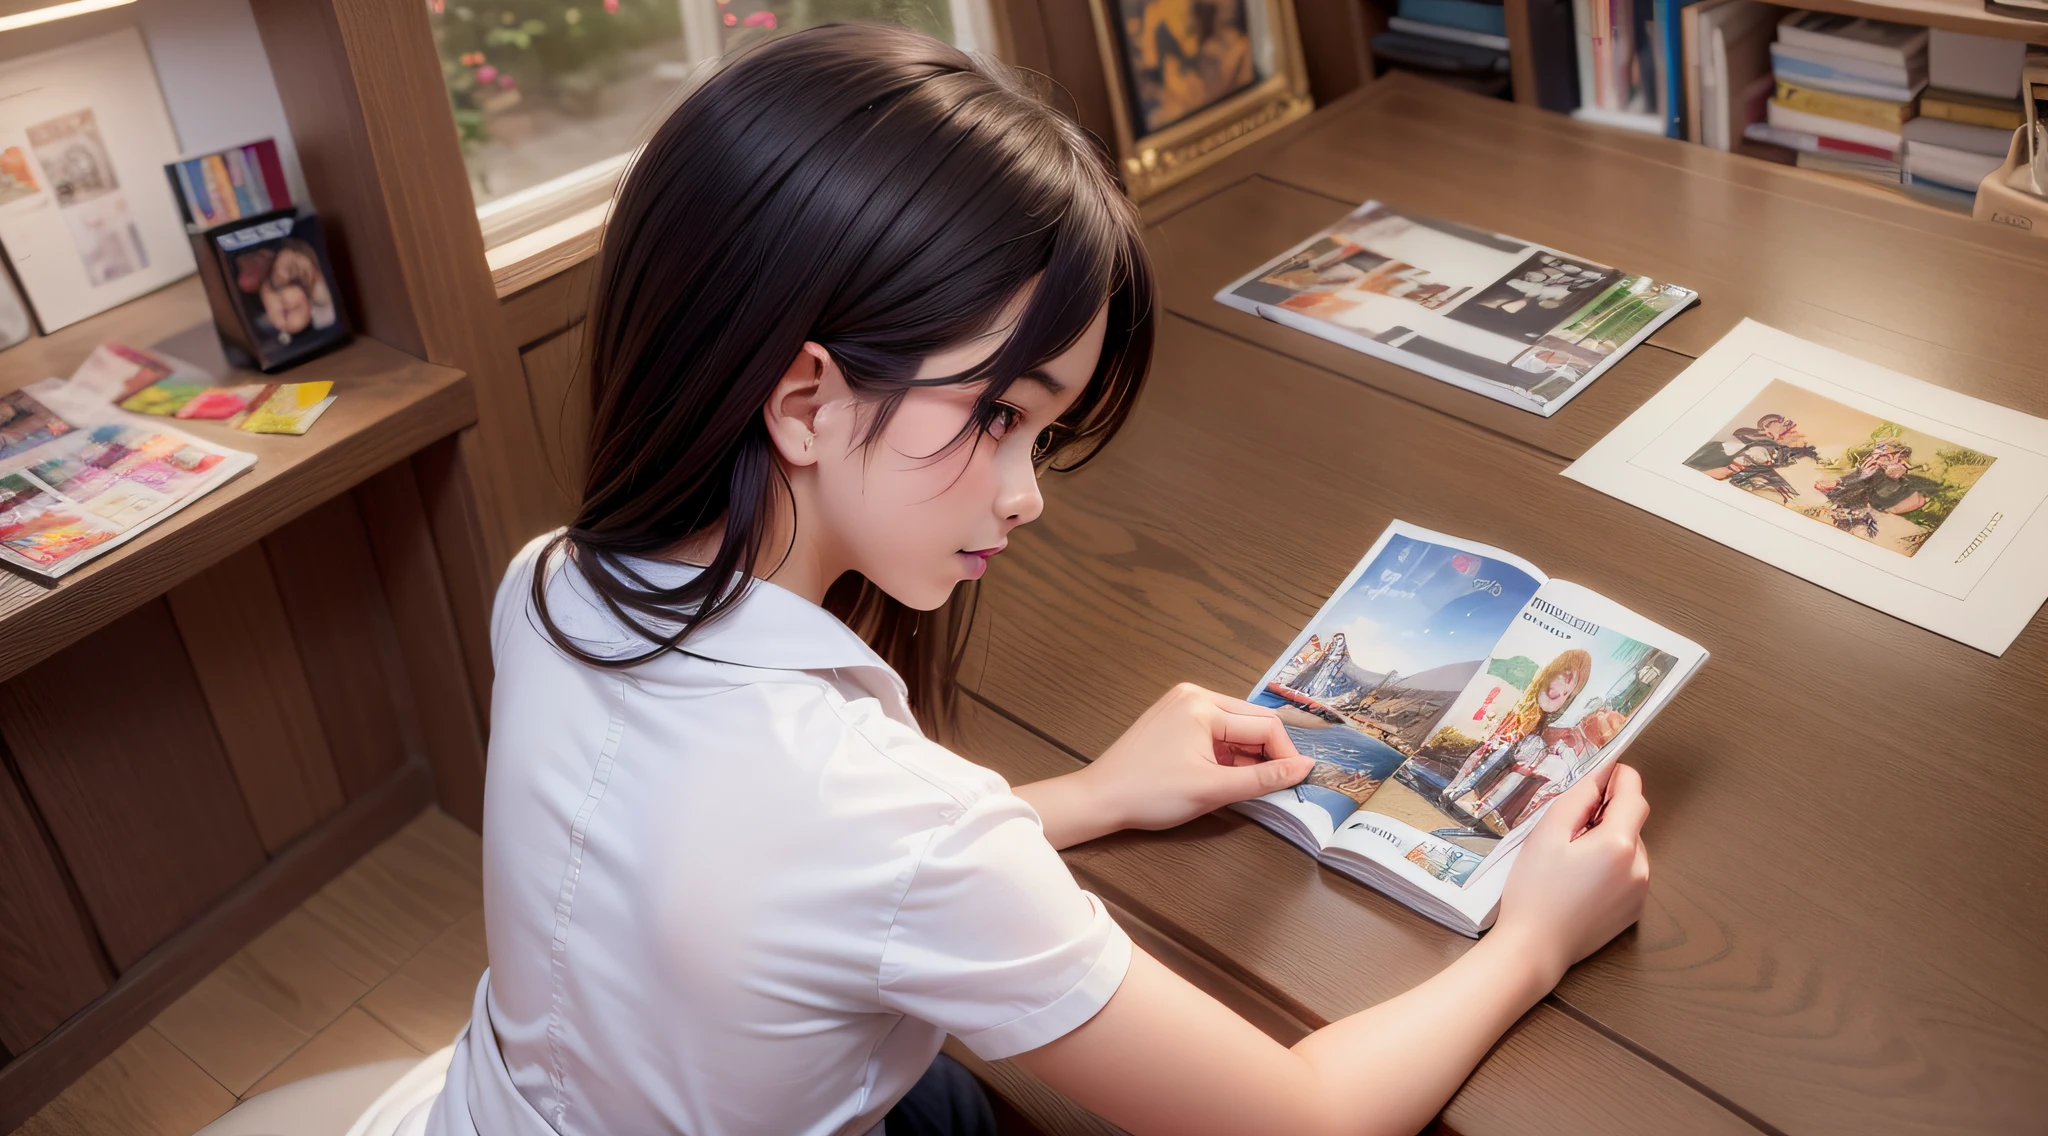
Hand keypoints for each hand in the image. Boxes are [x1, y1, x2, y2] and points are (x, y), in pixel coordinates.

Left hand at [1087, 683, 1313, 832]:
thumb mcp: (1214, 789)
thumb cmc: (1150, 794)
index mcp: (1202, 704)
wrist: (1100, 799)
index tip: (1298, 781)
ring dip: (1247, 754)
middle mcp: (1193, 695)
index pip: (1264, 724)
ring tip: (1247, 784)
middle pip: (1251, 720)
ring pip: (1234, 727)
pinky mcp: (1173, 719)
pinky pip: (1214, 731)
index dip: (1285, 754)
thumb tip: (1304, 767)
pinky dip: (1226, 753)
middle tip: (1277, 784)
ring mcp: (1181, 704)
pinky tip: (1225, 775)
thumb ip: (1264, 777)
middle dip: (1268, 752)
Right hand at [1491, 762, 1650, 987]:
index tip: (1606, 769)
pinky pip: (1629, 874)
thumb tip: (1600, 776)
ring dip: (1610, 840)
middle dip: (1608, 813)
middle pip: (1632, 822)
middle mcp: (1640, 867)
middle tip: (1571, 821)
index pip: (1633, 795)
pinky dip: (1612, 866)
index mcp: (1619, 844)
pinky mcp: (1634, 911)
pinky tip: (1581, 879)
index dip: (1621, 777)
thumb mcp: (1547, 834)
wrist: (1535, 948)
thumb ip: (1578, 799)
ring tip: (1572, 856)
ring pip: (1631, 848)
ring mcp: (1640, 892)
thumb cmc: (1534, 891)